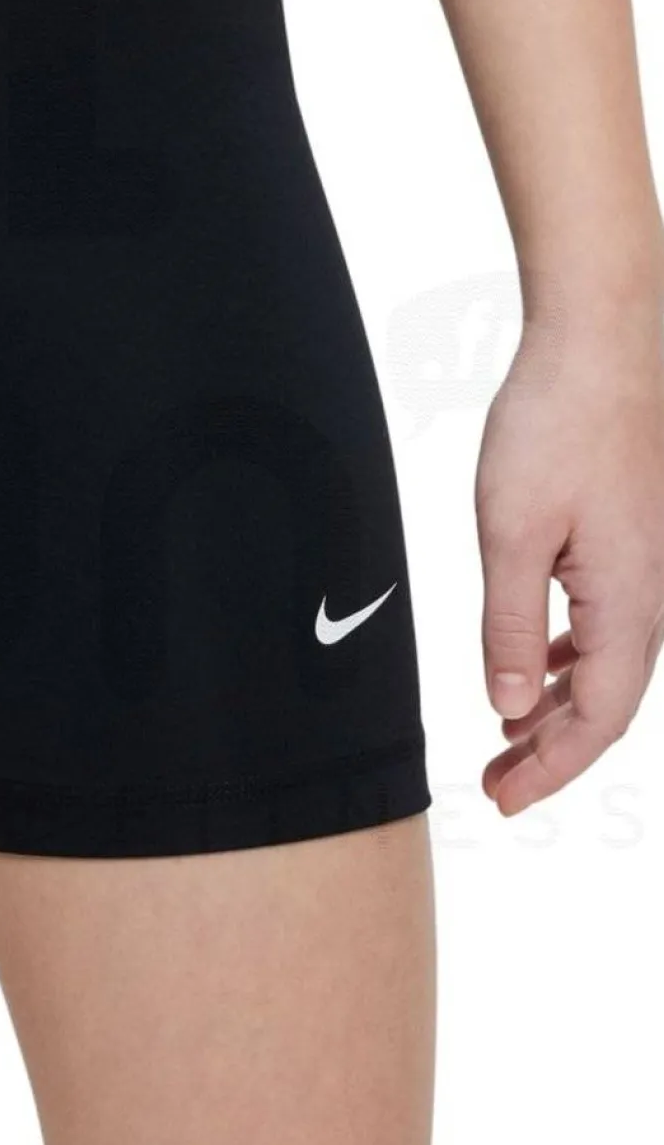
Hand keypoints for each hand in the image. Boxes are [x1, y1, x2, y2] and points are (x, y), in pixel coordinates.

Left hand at [476, 306, 663, 813]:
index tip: (506, 799)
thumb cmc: (555, 426)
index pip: (597, 718)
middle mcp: (650, 594)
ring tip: (507, 737)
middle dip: (551, 750)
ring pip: (607, 665)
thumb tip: (508, 705)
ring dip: (556, 706)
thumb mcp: (511, 533)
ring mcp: (646, 567)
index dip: (552, 767)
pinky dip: (568, 658)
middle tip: (496, 784)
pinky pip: (606, 624)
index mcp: (627, 602)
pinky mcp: (631, 540)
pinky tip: (535, 666)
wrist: (600, 345)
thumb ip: (509, 624)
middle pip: (606, 703)